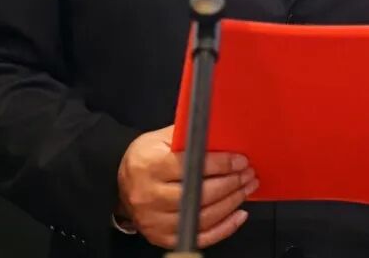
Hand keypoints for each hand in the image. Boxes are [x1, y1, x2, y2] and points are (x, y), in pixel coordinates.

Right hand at [116, 125, 257, 248]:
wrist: (120, 184)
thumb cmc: (144, 158)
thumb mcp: (158, 138)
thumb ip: (186, 135)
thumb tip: (218, 132)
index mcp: (151, 166)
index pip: (191, 166)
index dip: (220, 164)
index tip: (239, 160)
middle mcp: (152, 196)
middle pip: (200, 193)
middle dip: (231, 183)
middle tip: (248, 174)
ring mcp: (156, 220)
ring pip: (202, 216)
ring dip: (231, 203)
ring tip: (246, 189)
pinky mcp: (162, 237)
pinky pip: (199, 236)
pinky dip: (223, 228)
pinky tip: (238, 214)